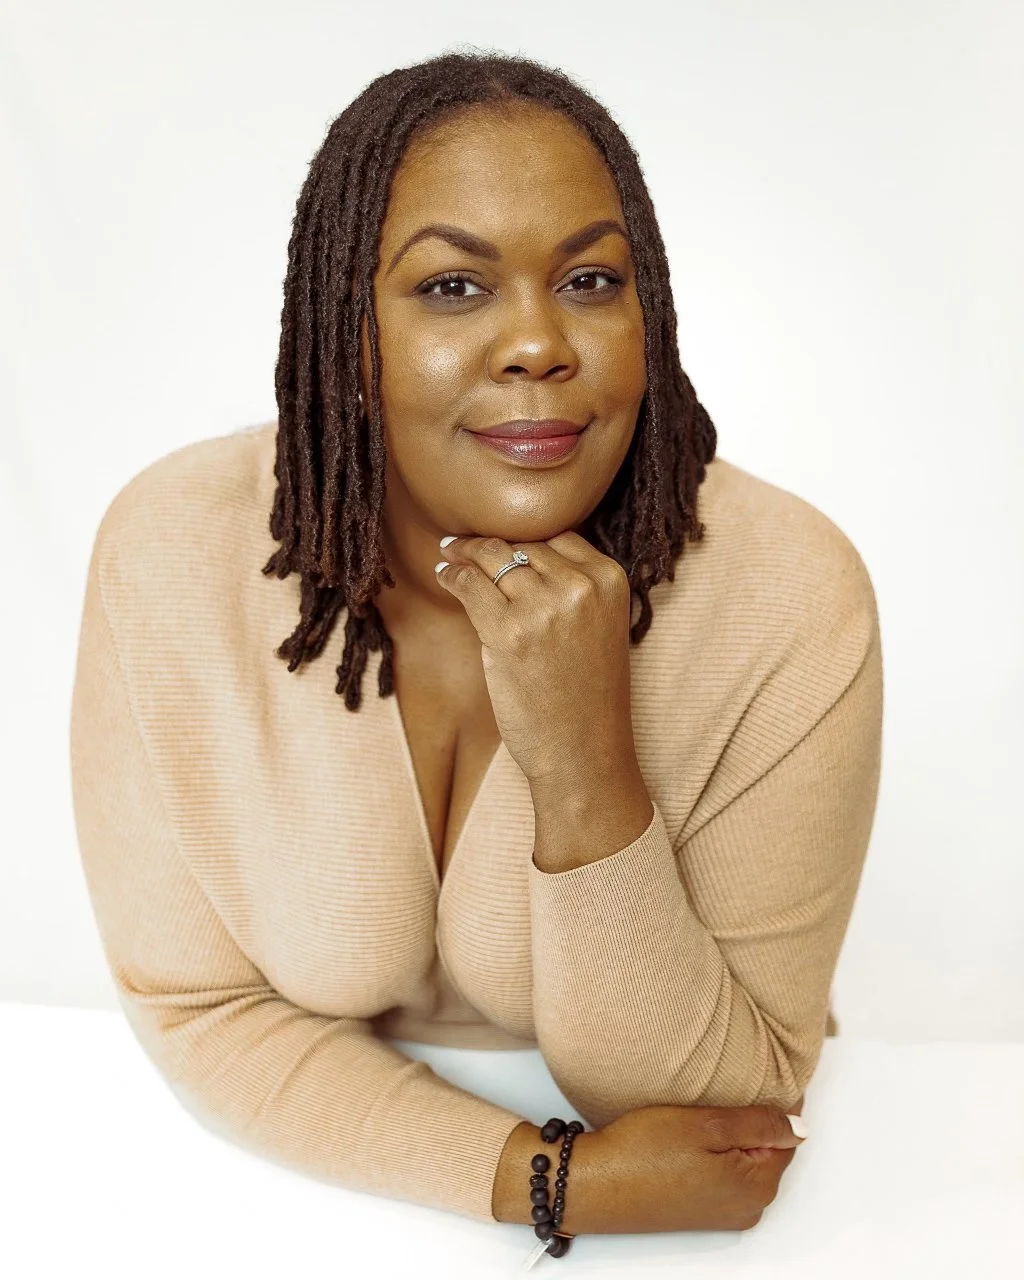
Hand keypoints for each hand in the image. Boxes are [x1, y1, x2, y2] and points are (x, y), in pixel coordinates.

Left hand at [434, 532, 635, 783]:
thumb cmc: (588, 697)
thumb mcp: (599, 628)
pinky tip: (444, 575)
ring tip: (450, 553)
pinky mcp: (509, 631)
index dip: (525, 538)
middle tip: (463, 543)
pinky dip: (452, 576)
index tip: (503, 540)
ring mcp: (544, 606)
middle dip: (491, 544)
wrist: (585, 752)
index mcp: (610, 579)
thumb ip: (573, 591)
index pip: (559, 537)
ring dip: (466, 553)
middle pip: (524, 543)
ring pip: (494, 557)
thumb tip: (518, 556)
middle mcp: (580, 586)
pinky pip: (470, 584)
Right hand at [569, 1104, 807, 1234]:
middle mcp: (746, 1208)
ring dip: (732, 1135)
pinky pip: (724, 1173)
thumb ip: (760, 1124)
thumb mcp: (707, 1125)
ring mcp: (723, 1213)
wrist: (594, 1184)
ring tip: (702, 1109)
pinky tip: (691, 1135)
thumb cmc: (643, 1154)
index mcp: (756, 1187)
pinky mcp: (700, 1210)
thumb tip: (799, 1125)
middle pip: (767, 1150)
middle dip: (753, 1119)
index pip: (787, 1135)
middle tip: (724, 1088)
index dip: (777, 1100)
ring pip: (744, 1160)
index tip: (763, 1073)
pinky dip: (716, 1151)